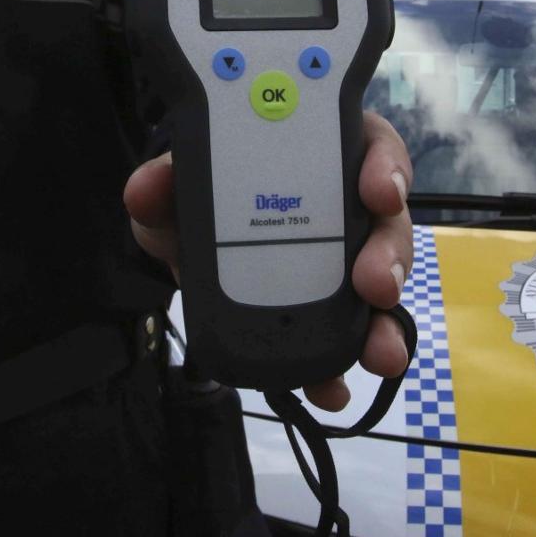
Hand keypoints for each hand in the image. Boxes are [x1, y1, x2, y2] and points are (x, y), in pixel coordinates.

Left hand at [124, 111, 413, 410]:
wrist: (192, 253)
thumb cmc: (200, 201)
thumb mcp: (178, 187)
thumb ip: (163, 185)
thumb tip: (145, 188)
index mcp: (321, 154)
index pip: (369, 147)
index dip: (384, 167)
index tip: (379, 193)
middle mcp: (346, 205)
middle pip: (388, 223)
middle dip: (390, 255)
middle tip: (375, 285)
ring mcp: (346, 261)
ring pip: (384, 283)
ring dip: (385, 321)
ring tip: (378, 352)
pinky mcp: (335, 310)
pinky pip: (354, 334)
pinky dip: (347, 362)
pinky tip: (335, 389)